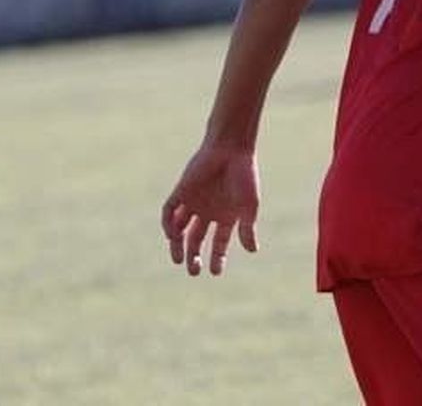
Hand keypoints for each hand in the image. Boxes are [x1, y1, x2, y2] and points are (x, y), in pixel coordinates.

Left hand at [161, 142, 259, 276]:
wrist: (230, 149)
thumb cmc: (244, 176)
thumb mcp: (249, 206)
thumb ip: (248, 229)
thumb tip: (252, 251)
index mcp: (226, 215)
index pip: (218, 243)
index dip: (217, 258)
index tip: (216, 272)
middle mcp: (208, 211)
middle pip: (196, 240)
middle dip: (194, 257)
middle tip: (194, 271)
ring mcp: (193, 202)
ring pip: (179, 229)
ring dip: (177, 245)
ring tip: (179, 260)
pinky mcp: (181, 192)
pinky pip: (169, 212)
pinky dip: (168, 225)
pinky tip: (173, 235)